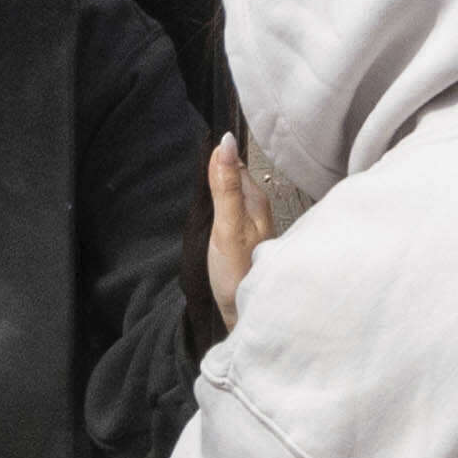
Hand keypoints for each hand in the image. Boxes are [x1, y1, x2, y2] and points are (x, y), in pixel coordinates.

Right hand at [202, 138, 263, 325]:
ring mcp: (253, 226)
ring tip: (203, 184)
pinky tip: (212, 212)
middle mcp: (258, 210)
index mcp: (257, 200)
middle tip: (198, 161)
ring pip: (234, 196)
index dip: (219, 155)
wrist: (247, 316)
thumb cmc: (239, 273)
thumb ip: (225, 186)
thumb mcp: (228, 225)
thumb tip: (225, 141)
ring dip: (219, 188)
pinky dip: (220, 207)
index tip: (201, 146)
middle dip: (219, 168)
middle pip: (236, 177)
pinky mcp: (244, 241)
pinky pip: (232, 213)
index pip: (237, 163)